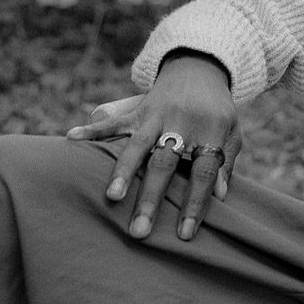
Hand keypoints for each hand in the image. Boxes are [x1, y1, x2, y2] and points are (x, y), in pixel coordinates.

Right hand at [67, 52, 240, 241]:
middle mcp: (182, 123)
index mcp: (210, 131)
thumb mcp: (232, 131)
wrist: (201, 69)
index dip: (196, 203)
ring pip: (138, 145)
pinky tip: (72, 138)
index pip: (204, 171)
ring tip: (111, 197)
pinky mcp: (139, 109)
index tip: (184, 235)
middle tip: (139, 231)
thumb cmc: (217, 110)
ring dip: (124, 171)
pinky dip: (93, 129)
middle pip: (166, 163)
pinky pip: (114, 121)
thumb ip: (226, 162)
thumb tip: (220, 196)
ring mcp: (158, 115)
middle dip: (151, 198)